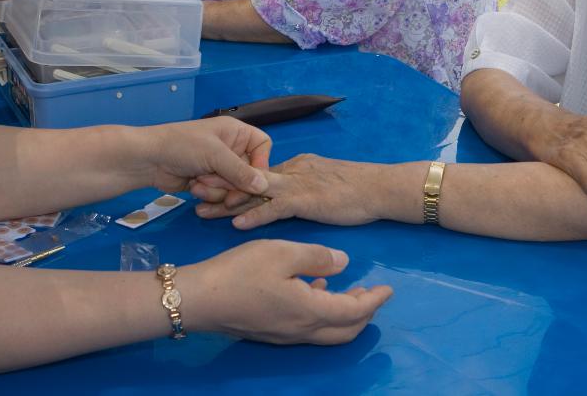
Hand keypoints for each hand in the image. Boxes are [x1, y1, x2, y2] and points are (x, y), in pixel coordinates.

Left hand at [143, 117, 271, 196]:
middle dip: (233, 183)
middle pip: (250, 174)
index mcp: (236, 132)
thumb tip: (264, 186)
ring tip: (198, 182)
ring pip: (236, 188)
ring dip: (217, 190)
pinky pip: (222, 195)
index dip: (261, 163)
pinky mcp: (210, 183)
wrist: (149, 160)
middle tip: (216, 183)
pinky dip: (210, 196)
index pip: (263, 146)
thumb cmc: (182, 146)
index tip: (253, 178)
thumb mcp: (215, 155)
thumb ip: (241, 171)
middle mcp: (231, 149)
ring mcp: (220, 168)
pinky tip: (194, 189)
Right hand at [181, 239, 391, 344]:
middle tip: (373, 294)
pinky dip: (321, 313)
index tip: (388, 288)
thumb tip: (343, 263)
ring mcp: (284, 334)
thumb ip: (316, 257)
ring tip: (349, 290)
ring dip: (344, 314)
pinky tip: (312, 289)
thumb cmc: (240, 272)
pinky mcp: (270, 332)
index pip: (354, 311)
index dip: (374, 300)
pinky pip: (308, 328)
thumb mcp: (282, 253)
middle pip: (345, 330)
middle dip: (365, 313)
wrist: (198, 299)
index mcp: (310, 310)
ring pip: (327, 332)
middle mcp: (301, 329)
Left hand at [193, 154, 382, 229]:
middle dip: (219, 187)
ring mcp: (297, 183)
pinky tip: (236, 224)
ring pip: (255, 191)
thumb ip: (299, 189)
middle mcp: (290, 170)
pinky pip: (275, 207)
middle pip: (247, 178)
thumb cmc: (355, 190)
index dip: (229, 179)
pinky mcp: (306, 198)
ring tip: (203, 210)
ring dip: (228, 201)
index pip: (254, 171)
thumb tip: (280, 198)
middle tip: (193, 195)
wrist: (380, 188)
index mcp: (293, 165)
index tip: (207, 186)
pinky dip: (255, 215)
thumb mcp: (320, 185)